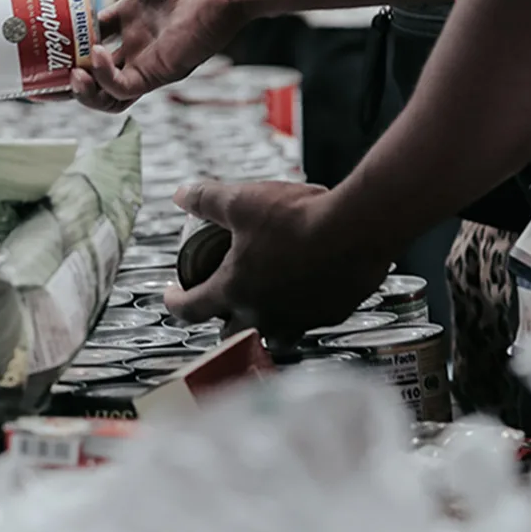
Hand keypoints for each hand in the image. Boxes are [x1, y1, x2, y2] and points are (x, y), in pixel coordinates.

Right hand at [50, 0, 250, 110]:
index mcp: (131, 14)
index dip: (62, 38)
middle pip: (92, 71)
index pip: (89, 33)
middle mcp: (138, 41)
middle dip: (63, 75)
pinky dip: (104, 79)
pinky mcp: (160, 70)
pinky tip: (94, 57)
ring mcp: (148, 58)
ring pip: (107, 94)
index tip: (37, 32)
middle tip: (38, 69)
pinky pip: (124, 88)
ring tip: (66, 74)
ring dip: (81, 91)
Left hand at [164, 181, 389, 340]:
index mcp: (234, 290)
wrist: (357, 229)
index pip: (190, 310)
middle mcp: (263, 316)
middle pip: (230, 333)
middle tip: (221, 300)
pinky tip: (306, 290)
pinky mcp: (330, 315)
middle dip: (221, 319)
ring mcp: (298, 320)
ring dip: (263, 324)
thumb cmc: (298, 218)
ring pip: (273, 336)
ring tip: (265, 304)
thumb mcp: (242, 200)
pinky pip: (308, 322)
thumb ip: (207, 199)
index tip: (172, 295)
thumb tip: (181, 195)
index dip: (174, 303)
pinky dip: (301, 311)